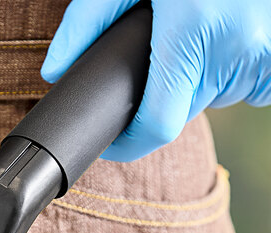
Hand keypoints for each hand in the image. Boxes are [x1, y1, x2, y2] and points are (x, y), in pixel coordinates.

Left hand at [41, 0, 270, 161]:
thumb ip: (89, 19)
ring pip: (213, 97)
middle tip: (164, 52)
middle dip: (164, 93)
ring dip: (198, 80)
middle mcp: (235, 49)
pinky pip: (248, 85)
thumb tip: (54, 71)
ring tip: (198, 31)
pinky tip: (226, 37)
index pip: (157, 127)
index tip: (113, 141)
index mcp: (192, 31)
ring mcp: (265, 56)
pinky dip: (230, 71)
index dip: (130, 142)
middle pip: (181, 111)